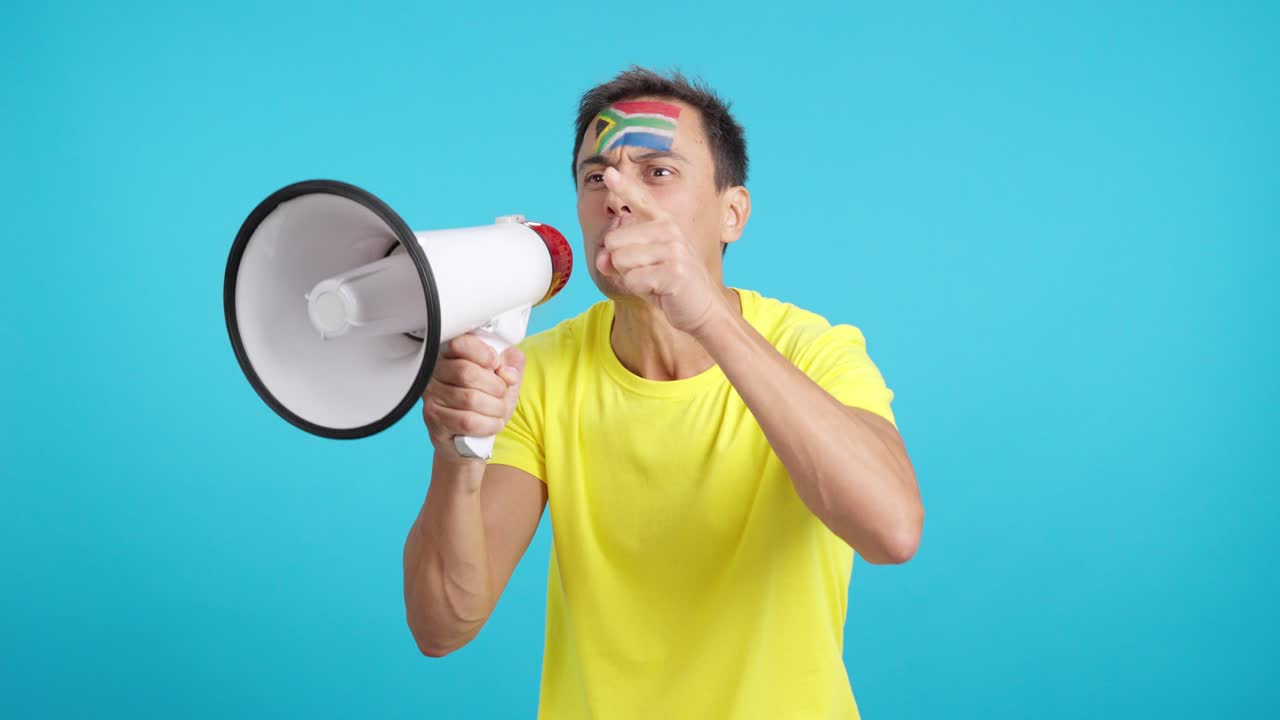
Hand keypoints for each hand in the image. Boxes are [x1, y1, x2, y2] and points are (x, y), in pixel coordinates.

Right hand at [421, 333, 524, 463]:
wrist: (471, 441)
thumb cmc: (485, 407)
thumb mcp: (505, 382)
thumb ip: (512, 367)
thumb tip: (511, 365)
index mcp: (451, 356)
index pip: (460, 344)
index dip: (484, 354)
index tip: (497, 365)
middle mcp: (436, 374)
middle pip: (467, 372)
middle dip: (495, 386)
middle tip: (502, 394)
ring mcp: (432, 397)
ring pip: (470, 399)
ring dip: (495, 408)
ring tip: (499, 412)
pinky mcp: (434, 420)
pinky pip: (467, 421)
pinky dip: (488, 424)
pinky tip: (492, 424)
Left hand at [598, 167, 726, 334]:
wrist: (704, 308)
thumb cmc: (670, 284)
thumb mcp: (641, 267)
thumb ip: (617, 258)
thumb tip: (601, 258)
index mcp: (663, 223)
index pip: (640, 199)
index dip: (623, 186)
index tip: (608, 171)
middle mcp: (669, 230)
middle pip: (613, 240)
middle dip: (619, 263)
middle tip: (644, 272)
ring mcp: (673, 250)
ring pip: (620, 260)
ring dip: (629, 277)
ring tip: (652, 281)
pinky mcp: (674, 272)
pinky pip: (632, 280)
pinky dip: (639, 290)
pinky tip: (659, 290)